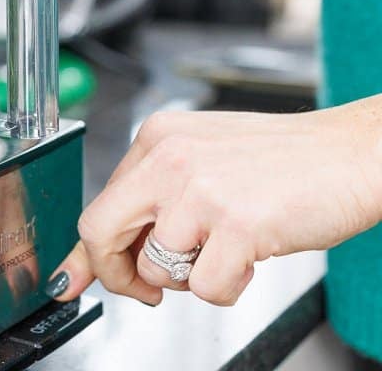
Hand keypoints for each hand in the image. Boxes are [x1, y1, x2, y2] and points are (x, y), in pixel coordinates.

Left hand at [50, 102, 381, 306]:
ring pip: (156, 268)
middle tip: (145, 291)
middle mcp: (169, 159)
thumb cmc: (285, 162)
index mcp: (156, 139)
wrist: (352, 154)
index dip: (92, 252)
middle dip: (116, 274)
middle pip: (101, 231)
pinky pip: (204, 288)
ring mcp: (200, 190)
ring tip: (226, 252)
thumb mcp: (203, 164)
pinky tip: (249, 261)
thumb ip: (151, 202)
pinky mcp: (237, 224)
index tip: (77, 278)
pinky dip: (227, 290)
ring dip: (190, 278)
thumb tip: (93, 256)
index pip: (99, 204)